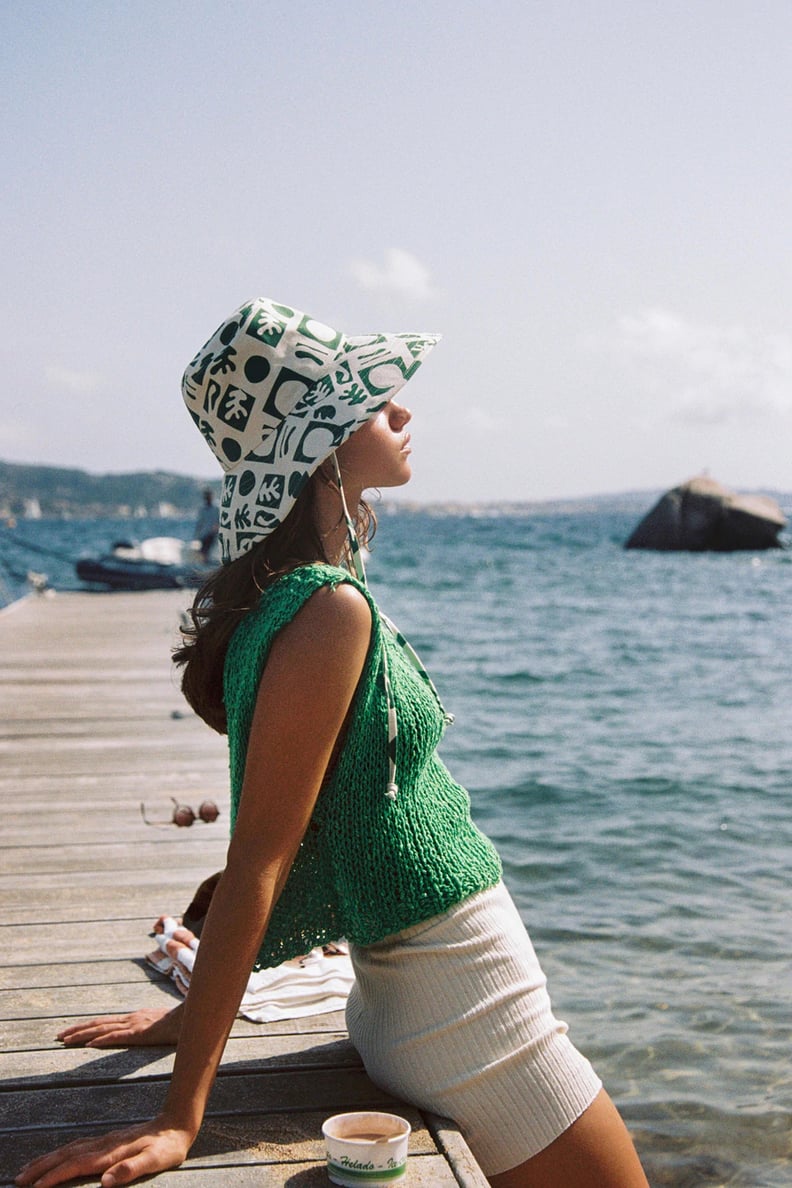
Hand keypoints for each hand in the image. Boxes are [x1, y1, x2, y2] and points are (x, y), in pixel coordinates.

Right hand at [15, 1117, 191, 1186]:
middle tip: (18, 1179)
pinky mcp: (108, 1140)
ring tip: (28, 1169)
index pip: (76, 1165)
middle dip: (41, 1167)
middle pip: (66, 1155)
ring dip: (48, 1159)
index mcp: (111, 1152)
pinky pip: (78, 1146)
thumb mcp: (156, 1160)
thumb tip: (106, 1182)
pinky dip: (62, 1153)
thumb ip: (132, 1169)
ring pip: (69, 1149)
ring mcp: (105, 1141)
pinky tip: (58, 1157)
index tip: (35, 1187)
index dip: (55, 1176)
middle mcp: (103, 1145)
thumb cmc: (168, 1147)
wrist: (177, 1123)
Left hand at [57, 1006, 182, 1047]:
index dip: (86, 1026)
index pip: (105, 1022)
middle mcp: (131, 1018)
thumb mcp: (162, 1025)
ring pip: (103, 1029)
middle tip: (58, 1036)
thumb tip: (150, 1032)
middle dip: (77, 1030)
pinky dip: (103, 1039)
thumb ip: (153, 1028)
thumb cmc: (181, 1022)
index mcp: (134, 1018)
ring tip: (65, 1040)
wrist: (194, 1015)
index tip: (70, 1032)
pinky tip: (90, 1044)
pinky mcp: (141, 1033)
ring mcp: (135, 1024)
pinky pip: (118, 1036)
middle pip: (98, 1024)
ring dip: (82, 1035)